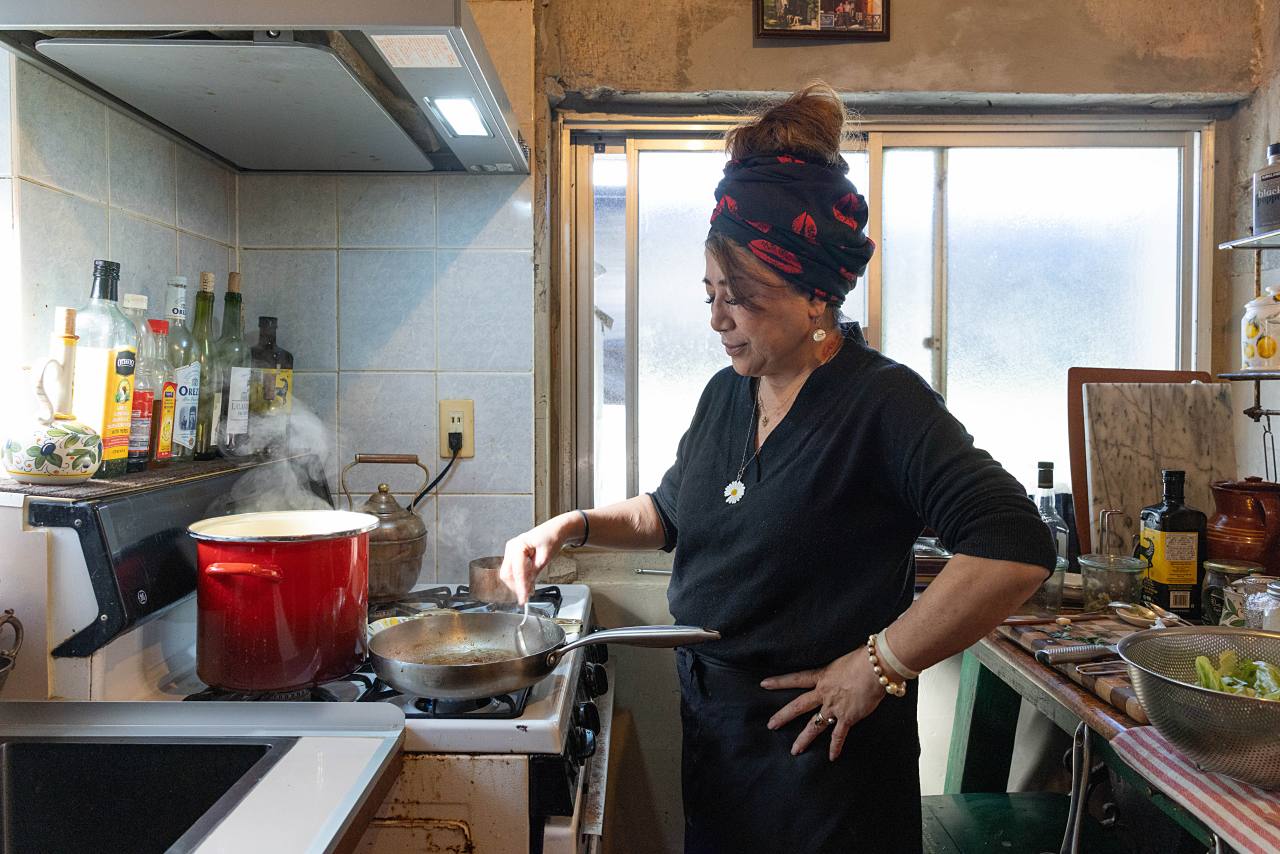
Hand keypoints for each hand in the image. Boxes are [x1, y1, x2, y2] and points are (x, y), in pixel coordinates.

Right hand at [498, 514, 576, 603]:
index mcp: (518, 545)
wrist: (555, 530)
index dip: (521, 586)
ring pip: (508, 574)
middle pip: (507, 574)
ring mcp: (511, 551)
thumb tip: (527, 587)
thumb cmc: (552, 538)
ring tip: (528, 591)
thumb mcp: (546, 557)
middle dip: (516, 587)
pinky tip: (527, 584)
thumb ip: (534, 572)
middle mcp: (511, 547)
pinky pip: (512, 571)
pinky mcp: (513, 555)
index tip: (524, 598)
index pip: (517, 571)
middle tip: (526, 597)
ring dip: (517, 584)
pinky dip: (518, 579)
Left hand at [761, 647, 887, 760]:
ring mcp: (834, 707)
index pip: (796, 679)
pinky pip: (839, 735)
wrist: (875, 668)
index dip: (780, 682)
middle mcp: (824, 693)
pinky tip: (832, 757)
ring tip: (794, 750)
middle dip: (783, 716)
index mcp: (822, 676)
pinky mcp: (847, 717)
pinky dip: (835, 747)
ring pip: (814, 725)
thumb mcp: (846, 660)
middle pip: (798, 706)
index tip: (764, 684)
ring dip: (804, 739)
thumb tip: (848, 666)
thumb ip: (842, 668)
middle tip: (771, 725)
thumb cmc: (865, 658)